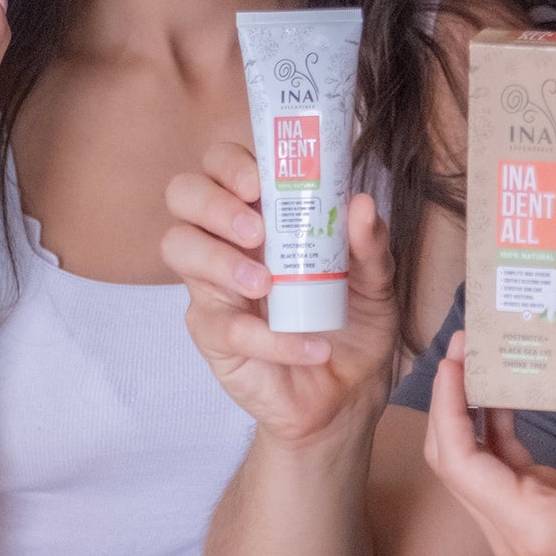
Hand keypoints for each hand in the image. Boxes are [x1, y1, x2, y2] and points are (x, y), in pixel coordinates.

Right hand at [163, 144, 400, 445]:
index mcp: (266, 211)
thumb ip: (369, 244)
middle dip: (213, 202)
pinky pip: (225, 326)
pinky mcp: (216, 336)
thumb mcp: (377, 280)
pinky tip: (312, 346)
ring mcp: (215, 286)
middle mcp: (230, 239)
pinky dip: (272, 338)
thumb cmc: (355, 320)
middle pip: (183, 194)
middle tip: (256, 230)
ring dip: (219, 260)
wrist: (349, 392)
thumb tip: (361, 204)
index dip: (230, 163)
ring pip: (179, 248)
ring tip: (266, 283)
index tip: (260, 180)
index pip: (222, 164)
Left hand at [425, 319, 555, 555]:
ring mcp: (526, 537)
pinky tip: (514, 396)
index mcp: (532, 525)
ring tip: (486, 359)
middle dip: (454, 401)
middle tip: (470, 344)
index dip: (448, 402)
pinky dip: (502, 435)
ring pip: (478, 472)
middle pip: (457, 466)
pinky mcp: (543, 530)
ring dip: (474, 416)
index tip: (458, 352)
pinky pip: (505, 478)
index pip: (459, 461)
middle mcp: (514, 537)